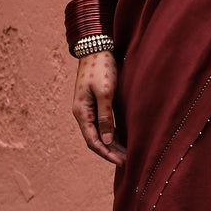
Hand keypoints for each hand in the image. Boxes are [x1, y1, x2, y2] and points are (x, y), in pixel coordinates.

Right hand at [71, 50, 124, 165]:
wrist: (96, 47)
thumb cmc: (101, 68)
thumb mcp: (105, 93)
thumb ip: (105, 116)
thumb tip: (107, 140)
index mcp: (82, 112)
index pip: (93, 141)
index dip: (107, 154)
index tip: (122, 162)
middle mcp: (83, 112)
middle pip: (96, 139)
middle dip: (111, 152)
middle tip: (128, 161)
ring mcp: (89, 108)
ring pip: (100, 132)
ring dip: (113, 143)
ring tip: (128, 153)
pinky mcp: (96, 102)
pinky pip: (103, 123)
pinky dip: (113, 132)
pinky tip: (125, 136)